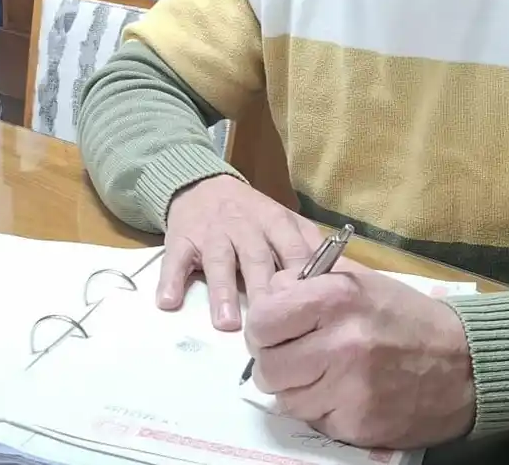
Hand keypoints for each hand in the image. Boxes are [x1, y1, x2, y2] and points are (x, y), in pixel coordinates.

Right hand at [159, 174, 323, 329]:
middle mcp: (244, 225)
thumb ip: (305, 244)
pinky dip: (170, 280)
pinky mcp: (181, 239)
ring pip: (218, 261)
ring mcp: (211, 233)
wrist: (201, 183)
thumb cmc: (249, 212)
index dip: (300, 276)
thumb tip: (340, 278)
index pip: (292, 248)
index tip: (310, 305)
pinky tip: (168, 302)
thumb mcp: (281, 219)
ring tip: (226, 324)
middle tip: (271, 323)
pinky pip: (175, 260)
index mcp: (274, 221)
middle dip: (264, 289)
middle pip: (256, 258)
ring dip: (222, 292)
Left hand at [245, 267, 475, 448]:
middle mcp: (340, 344)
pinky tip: (345, 393)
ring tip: (323, 374)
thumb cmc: (407, 318)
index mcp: (336, 299)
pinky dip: (323, 409)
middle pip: (268, 367)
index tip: (274, 330)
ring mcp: (348, 389)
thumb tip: (269, 293)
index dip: (263, 328)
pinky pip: (314, 420)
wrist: (465, 364)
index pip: (262, 320)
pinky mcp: (357, 425)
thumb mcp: (360, 281)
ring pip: (286, 399)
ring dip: (297, 389)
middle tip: (295, 356)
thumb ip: (309, 282)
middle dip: (275, 363)